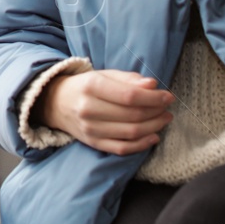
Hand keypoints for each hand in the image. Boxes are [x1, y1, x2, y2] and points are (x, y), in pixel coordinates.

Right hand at [40, 69, 174, 154]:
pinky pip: (122, 148)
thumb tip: (152, 85)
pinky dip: (142, 145)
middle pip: (132, 115)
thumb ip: (128, 79)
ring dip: (154, 127)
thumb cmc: (86, 86)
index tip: (168, 96)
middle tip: (168, 108)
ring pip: (130, 133)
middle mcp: (89, 109)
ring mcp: (90, 129)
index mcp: (91, 86)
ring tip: (164, 119)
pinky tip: (153, 136)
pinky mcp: (93, 143)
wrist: (56, 103)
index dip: (153, 98)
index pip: (129, 96)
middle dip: (156, 112)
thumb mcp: (103, 75)